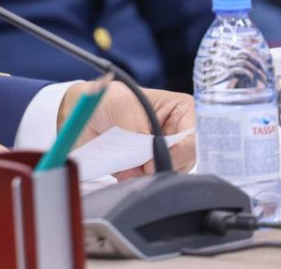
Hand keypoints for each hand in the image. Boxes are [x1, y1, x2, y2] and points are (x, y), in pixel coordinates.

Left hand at [58, 80, 194, 177]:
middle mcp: (179, 134)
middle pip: (186, 160)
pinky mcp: (151, 166)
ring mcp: (165, 152)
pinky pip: (152, 181)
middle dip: (161, 165)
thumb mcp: (127, 107)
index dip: (181, 151)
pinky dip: (137, 179)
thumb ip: (143, 134)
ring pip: (169, 173)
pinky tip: (125, 169)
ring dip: (147, 173)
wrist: (84, 114)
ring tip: (127, 164)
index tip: (157, 158)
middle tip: (140, 164)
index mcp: (183, 111)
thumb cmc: (108, 100)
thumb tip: (151, 160)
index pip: (196, 137)